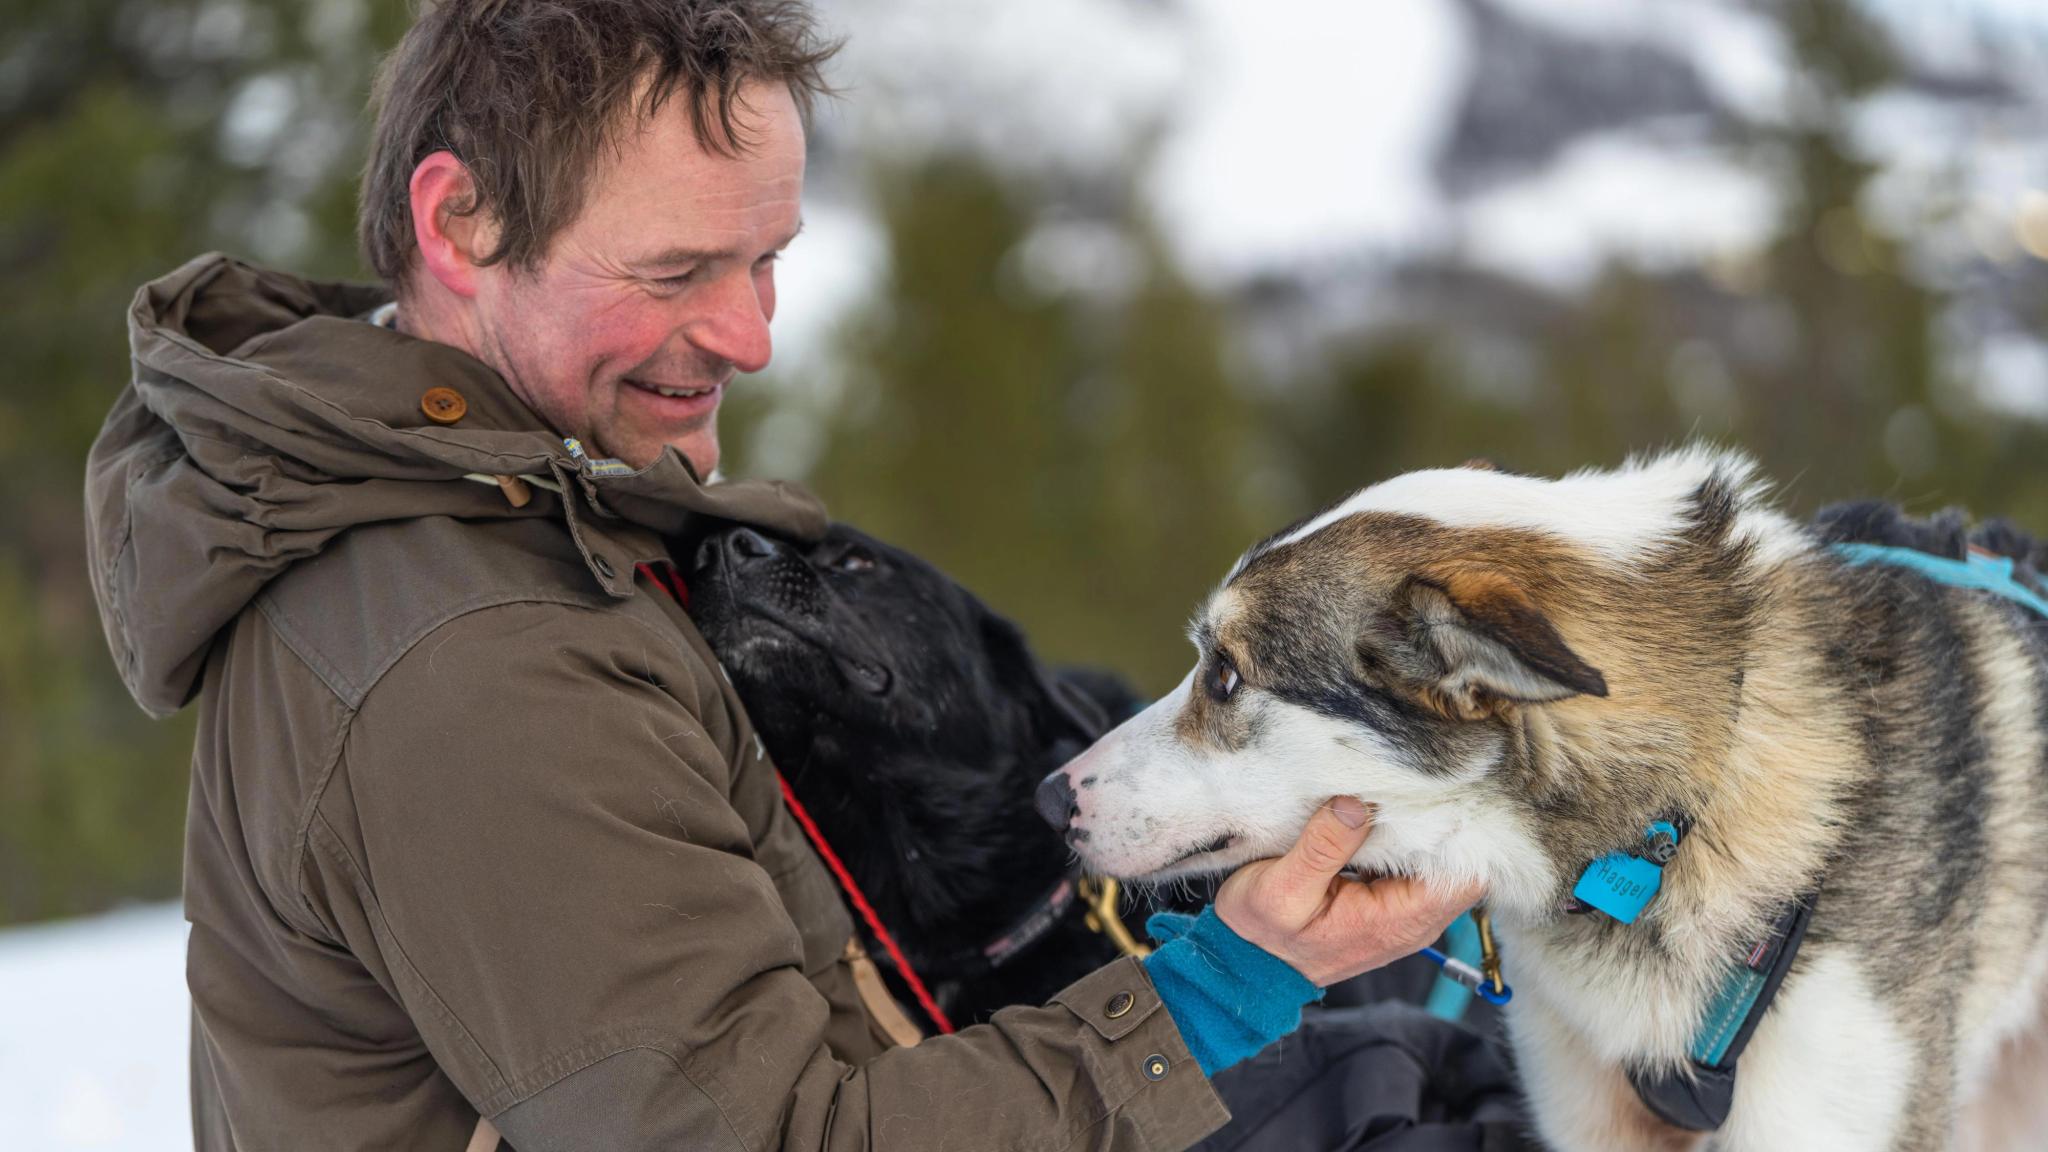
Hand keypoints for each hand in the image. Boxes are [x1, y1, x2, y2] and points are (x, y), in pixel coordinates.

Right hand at [1213, 796, 1483, 986]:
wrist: (1248, 965)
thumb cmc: (1262, 935)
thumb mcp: (1282, 889)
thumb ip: (1323, 847)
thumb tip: (1357, 804)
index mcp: (1398, 920)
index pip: (1466, 876)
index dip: (1457, 832)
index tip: (1430, 793)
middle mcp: (1413, 918)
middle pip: (1460, 862)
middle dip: (1438, 820)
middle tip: (1407, 780)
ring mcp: (1404, 909)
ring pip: (1438, 858)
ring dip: (1418, 825)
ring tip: (1390, 791)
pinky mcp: (1389, 899)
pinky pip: (1414, 860)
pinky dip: (1401, 835)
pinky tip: (1378, 812)